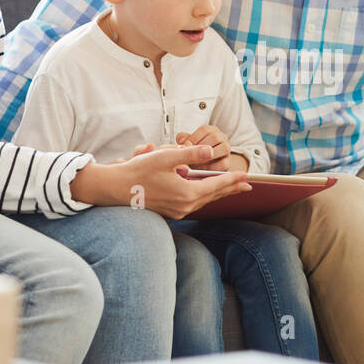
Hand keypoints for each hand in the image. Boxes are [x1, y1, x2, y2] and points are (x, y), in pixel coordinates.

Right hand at [70, 145, 250, 218]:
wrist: (116, 189)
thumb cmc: (138, 171)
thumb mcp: (164, 157)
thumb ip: (188, 154)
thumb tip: (208, 152)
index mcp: (186, 193)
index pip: (216, 185)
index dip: (232, 180)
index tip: (247, 177)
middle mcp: (184, 205)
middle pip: (213, 195)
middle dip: (230, 189)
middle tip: (247, 186)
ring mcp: (176, 210)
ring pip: (203, 200)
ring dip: (217, 193)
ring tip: (231, 188)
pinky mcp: (170, 211)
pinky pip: (193, 203)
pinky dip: (203, 196)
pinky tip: (206, 192)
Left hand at [176, 125, 233, 169]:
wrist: (199, 166)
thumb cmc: (191, 152)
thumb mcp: (185, 143)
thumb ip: (183, 139)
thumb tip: (183, 142)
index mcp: (210, 130)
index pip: (204, 130)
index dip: (194, 138)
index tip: (185, 147)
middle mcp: (221, 137)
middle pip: (215, 137)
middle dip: (201, 148)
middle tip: (190, 156)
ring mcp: (226, 149)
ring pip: (224, 148)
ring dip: (209, 156)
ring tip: (196, 162)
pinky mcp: (227, 163)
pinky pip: (223, 163)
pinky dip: (212, 167)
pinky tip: (201, 170)